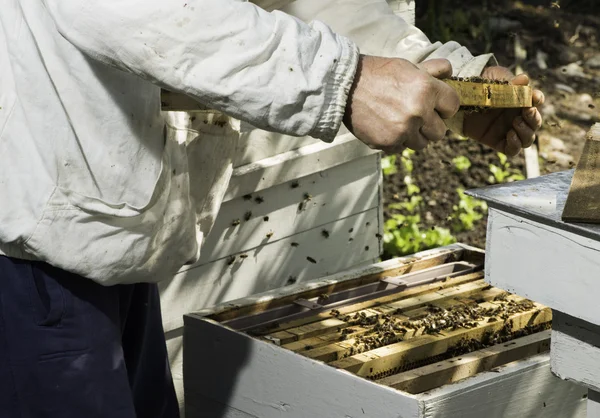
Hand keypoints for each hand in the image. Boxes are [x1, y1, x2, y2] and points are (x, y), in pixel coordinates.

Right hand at [343, 55, 459, 153]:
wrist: (344, 86)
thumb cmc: (377, 73)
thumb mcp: (407, 66)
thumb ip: (431, 71)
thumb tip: (450, 71)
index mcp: (426, 89)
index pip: (453, 106)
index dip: (444, 105)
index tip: (435, 105)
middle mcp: (418, 112)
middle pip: (440, 131)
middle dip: (430, 124)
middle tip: (416, 116)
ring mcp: (403, 130)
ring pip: (422, 144)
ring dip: (414, 135)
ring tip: (400, 122)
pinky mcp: (388, 143)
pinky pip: (401, 148)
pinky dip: (395, 141)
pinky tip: (386, 127)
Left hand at [463, 66, 544, 156]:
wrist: (459, 102)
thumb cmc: (479, 89)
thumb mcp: (493, 81)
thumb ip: (509, 81)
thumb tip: (525, 79)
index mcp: (520, 101)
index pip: (536, 102)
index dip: (538, 99)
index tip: (535, 97)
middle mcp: (518, 117)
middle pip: (535, 123)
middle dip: (534, 118)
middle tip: (527, 111)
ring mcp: (509, 131)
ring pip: (528, 139)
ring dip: (526, 132)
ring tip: (516, 122)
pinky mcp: (497, 142)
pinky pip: (512, 150)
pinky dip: (515, 144)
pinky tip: (510, 135)